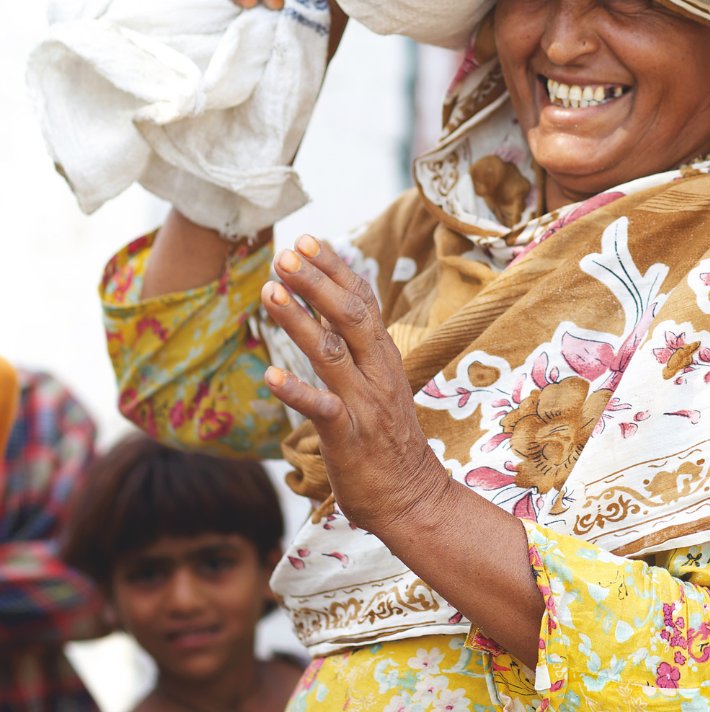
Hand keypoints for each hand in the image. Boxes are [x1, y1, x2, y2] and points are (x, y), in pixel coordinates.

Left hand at [261, 235, 449, 538]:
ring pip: (332, 354)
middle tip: (286, 255)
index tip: (309, 240)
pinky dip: (298, 393)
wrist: (412, 495)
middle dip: (317, 283)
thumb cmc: (387, 437)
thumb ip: (357, 346)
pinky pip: (324, 410)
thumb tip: (330, 306)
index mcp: (383, 355)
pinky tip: (272, 378)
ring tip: (270, 293)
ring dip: (300, 322)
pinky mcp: (350, 438)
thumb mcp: (379, 380)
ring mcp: (366, 404)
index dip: (336, 269)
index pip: (363, 300)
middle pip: (350, 317)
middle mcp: (377, 371)